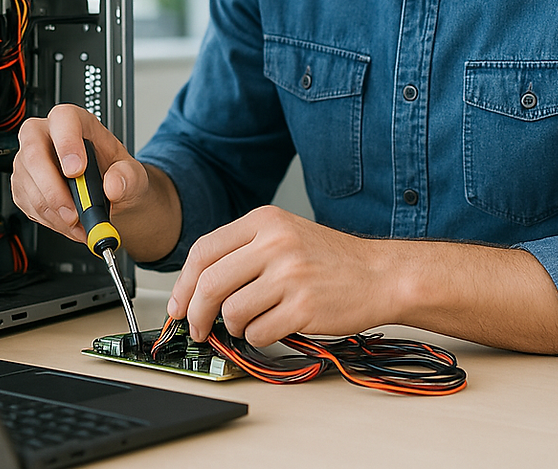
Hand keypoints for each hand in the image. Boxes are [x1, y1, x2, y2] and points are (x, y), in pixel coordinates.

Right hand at [12, 103, 178, 260]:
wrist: (111, 196)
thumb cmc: (117, 175)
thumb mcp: (133, 174)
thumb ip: (128, 176)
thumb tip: (113, 185)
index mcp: (78, 122)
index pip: (63, 118)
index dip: (66, 143)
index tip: (76, 171)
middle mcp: (48, 136)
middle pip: (34, 151)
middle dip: (53, 188)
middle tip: (74, 212)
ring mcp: (30, 160)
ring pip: (28, 184)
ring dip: (54, 212)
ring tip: (80, 222)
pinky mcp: (23, 186)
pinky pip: (27, 204)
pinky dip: (49, 220)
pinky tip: (69, 223)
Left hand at [166, 205, 394, 347]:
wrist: (379, 274)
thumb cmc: (330, 259)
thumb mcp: (284, 235)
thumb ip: (243, 252)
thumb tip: (195, 288)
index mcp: (265, 220)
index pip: (204, 250)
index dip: (184, 284)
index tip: (179, 304)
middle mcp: (275, 242)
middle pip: (210, 283)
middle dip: (196, 314)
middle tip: (198, 328)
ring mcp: (290, 274)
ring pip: (231, 312)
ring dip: (234, 327)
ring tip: (252, 321)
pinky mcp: (303, 306)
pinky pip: (258, 332)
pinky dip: (258, 336)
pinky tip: (274, 325)